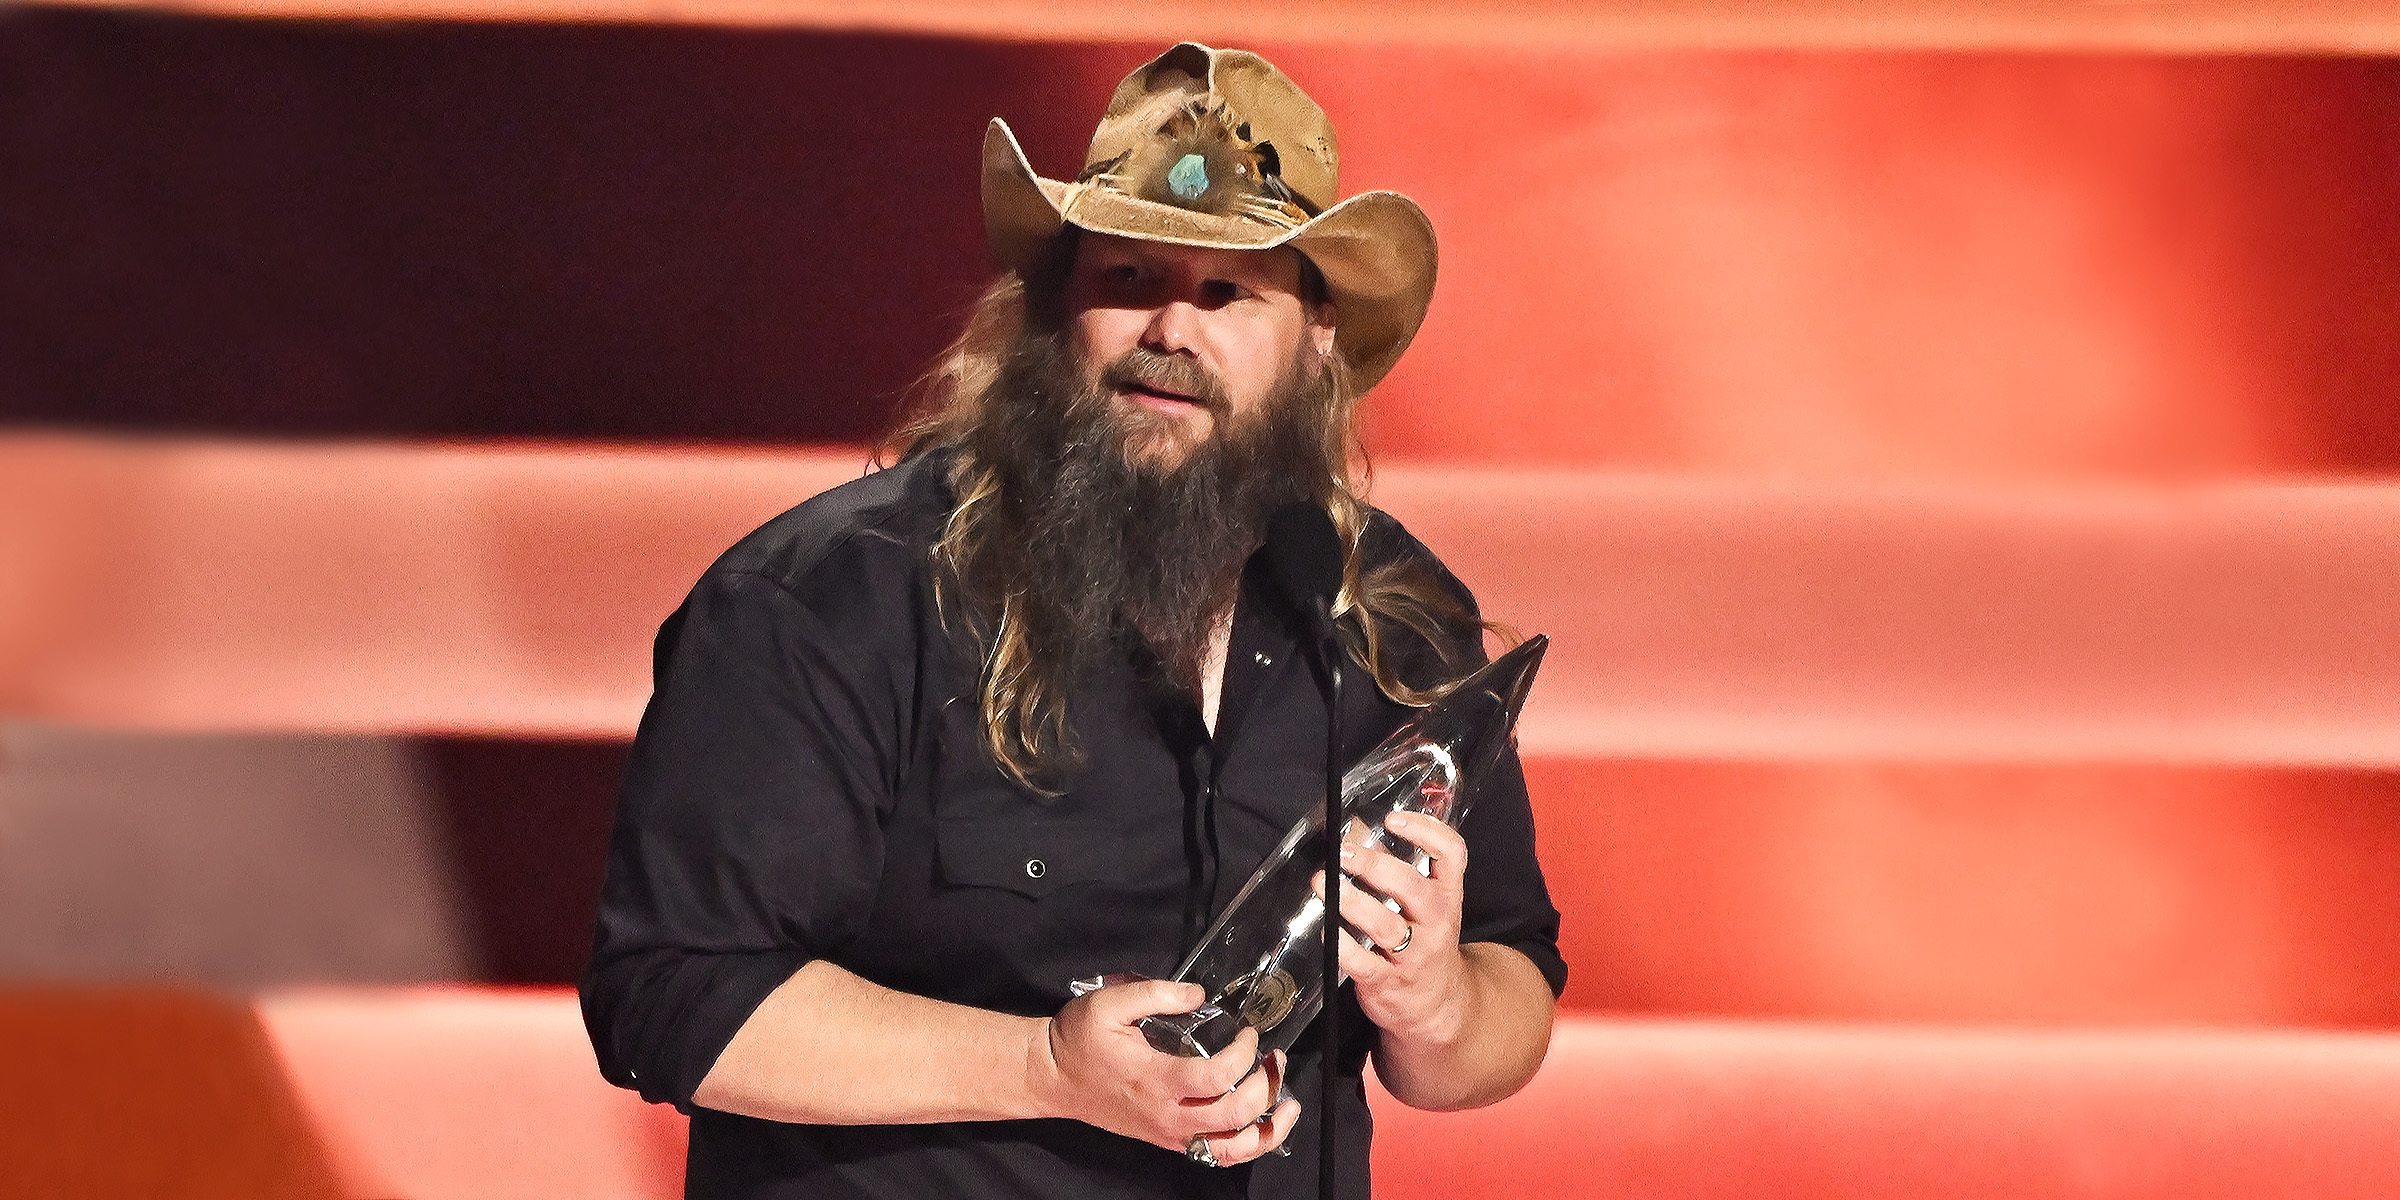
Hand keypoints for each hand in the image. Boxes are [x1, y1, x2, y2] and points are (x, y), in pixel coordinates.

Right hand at [1031, 978, 1299, 1163]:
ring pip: (1231, 1149)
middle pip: (1233, 1115)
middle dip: (1265, 1086)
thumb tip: (1201, 995)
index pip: (1216, 1078)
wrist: (1053, 1078)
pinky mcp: (1167, 1140)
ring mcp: (1168, 1134)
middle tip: (1274, 1058)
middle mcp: (1166, 1115)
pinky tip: (1262, 1127)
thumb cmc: (1079, 1038)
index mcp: (1155, 1079)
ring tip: (1286, 1102)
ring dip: (1267, 1128)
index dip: (1243, 1055)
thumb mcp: (1111, 1003)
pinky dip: (1245, 1147)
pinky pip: (1215, 1156)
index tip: (1248, 1032)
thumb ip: (1158, 993)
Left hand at [1316, 810, 1470, 1045]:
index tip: (1393, 819)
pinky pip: (1362, 962)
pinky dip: (1340, 944)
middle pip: (1412, 887)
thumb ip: (1398, 869)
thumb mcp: (1426, 905)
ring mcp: (1414, 955)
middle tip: (1343, 853)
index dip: (1426, 831)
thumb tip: (1358, 832)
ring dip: (1350, 900)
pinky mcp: (1388, 982)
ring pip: (1384, 924)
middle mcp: (1436, 922)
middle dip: (1374, 866)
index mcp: (1448, 896)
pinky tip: (1326, 927)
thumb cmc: (1425, 942)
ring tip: (1322, 881)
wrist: (1439, 1005)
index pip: (1452, 854)